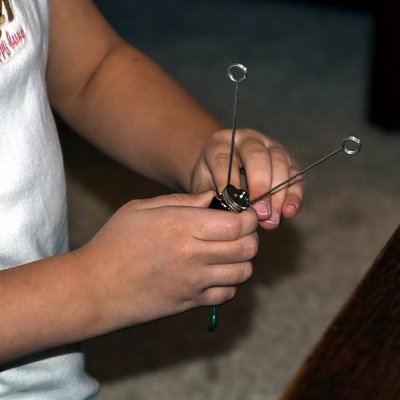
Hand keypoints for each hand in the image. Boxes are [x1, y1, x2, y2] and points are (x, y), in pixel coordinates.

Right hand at [78, 191, 258, 331]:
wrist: (94, 288)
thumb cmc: (113, 242)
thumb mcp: (141, 209)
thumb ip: (180, 201)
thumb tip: (211, 198)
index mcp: (181, 226)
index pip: (237, 224)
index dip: (248, 217)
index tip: (243, 213)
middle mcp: (193, 255)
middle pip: (247, 248)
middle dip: (251, 236)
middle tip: (239, 230)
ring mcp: (194, 283)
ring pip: (243, 272)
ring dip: (243, 259)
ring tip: (228, 250)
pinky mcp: (190, 303)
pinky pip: (227, 294)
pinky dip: (229, 282)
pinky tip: (214, 272)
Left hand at [190, 129, 303, 228]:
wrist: (224, 171)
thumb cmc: (211, 180)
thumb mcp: (203, 185)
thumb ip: (210, 195)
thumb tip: (225, 212)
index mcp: (220, 143)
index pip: (224, 159)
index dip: (228, 181)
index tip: (231, 204)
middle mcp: (247, 140)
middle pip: (256, 156)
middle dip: (260, 186)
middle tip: (260, 212)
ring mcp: (270, 146)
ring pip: (279, 163)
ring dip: (278, 193)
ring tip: (272, 219)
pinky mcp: (287, 160)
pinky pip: (295, 174)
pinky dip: (294, 194)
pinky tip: (289, 212)